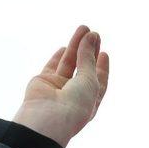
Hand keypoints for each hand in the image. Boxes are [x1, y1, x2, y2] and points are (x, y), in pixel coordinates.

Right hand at [13, 25, 109, 147]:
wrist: (47, 119)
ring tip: (83, 29)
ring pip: (69, 62)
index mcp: (90, 100)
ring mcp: (58, 88)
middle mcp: (74, 95)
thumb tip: (91, 36)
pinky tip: (64, 46)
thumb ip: (88, 57)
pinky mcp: (43, 82)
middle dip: (90, 50)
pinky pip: (52, 66)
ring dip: (76, 46)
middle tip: (94, 34)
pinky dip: (58, 56)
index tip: (105, 53)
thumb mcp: (89, 80)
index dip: (101, 67)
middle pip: (84, 68)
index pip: (98, 81)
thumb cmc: (74, 106)